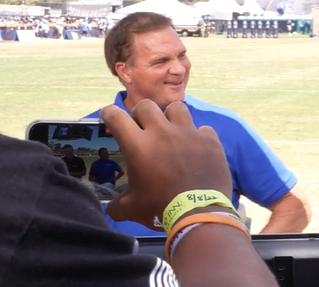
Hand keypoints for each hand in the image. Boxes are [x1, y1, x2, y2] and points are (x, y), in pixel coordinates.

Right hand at [101, 100, 232, 229]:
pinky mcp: (209, 139)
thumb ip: (117, 204)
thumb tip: (110, 207)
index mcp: (138, 145)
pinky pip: (202, 128)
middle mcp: (162, 132)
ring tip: (172, 131)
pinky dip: (197, 136)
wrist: (198, 213)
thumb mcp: (131, 209)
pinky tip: (196, 148)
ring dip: (170, 117)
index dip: (109, 113)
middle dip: (140, 114)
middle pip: (146, 106)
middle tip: (142, 127)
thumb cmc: (160, 208)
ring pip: (176, 108)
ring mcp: (188, 132)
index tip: (109, 115)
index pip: (117, 117)